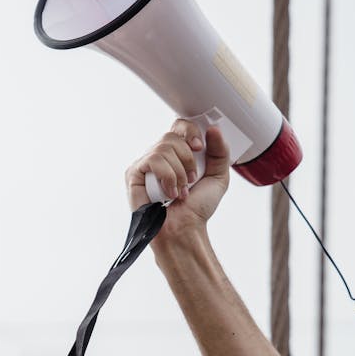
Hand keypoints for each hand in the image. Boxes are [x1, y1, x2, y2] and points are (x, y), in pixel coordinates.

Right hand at [125, 119, 229, 241]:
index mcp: (177, 153)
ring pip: (163, 148)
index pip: (179, 126)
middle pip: (172, 136)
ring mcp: (145, 164)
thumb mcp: (218, 177)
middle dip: (188, 159)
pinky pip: (153, 160)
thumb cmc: (197, 208)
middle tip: (192, 180)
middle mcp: (160, 155)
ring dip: (179, 173)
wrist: (184, 229)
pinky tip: (169, 193)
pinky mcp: (134, 173)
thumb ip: (220, 152)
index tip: (200, 147)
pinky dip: (167, 177)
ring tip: (180, 191)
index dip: (190, 131)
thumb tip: (213, 129)